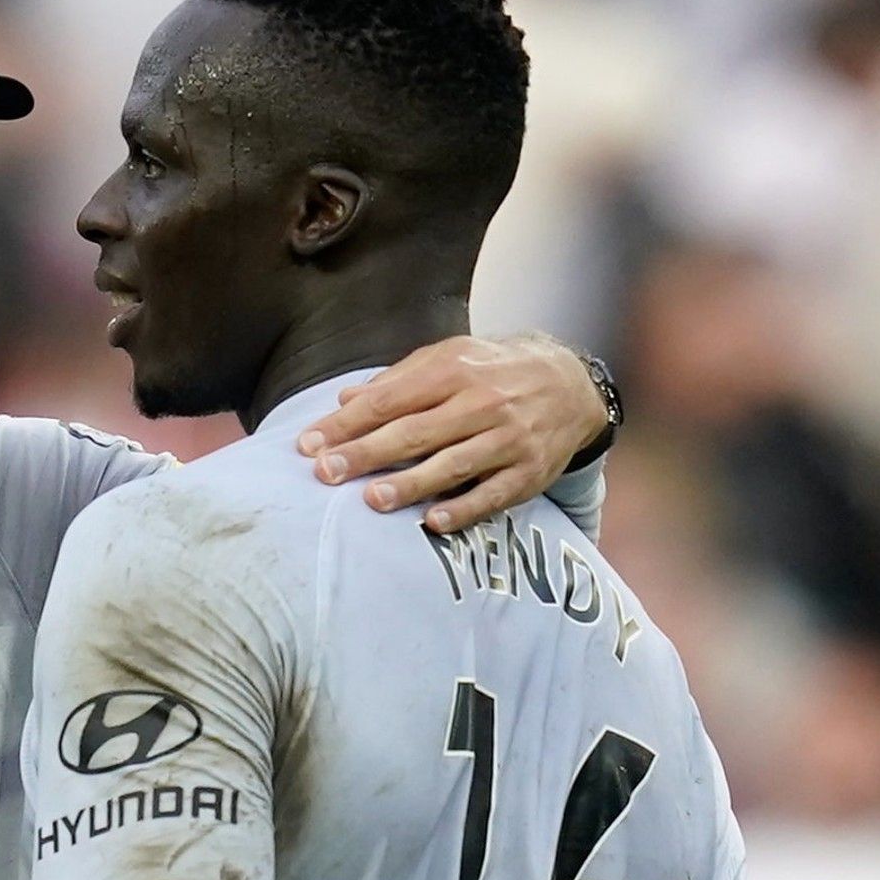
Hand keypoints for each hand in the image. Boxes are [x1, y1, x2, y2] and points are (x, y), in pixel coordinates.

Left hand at [295, 334, 606, 531]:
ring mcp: (508, 438)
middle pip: (414, 432)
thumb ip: (397, 379)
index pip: (388, 400)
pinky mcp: (530, 471)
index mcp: (453, 371)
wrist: (571, 382)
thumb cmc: (492, 371)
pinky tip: (434, 522)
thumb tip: (345, 400)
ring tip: (371, 499)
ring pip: (453, 464)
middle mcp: (482, 403)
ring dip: (411, 483)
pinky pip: (494, 493)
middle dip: (366, 453)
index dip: (345, 423)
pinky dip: (465, 508)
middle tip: (325, 473)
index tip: (308, 445)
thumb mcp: (448, 357)